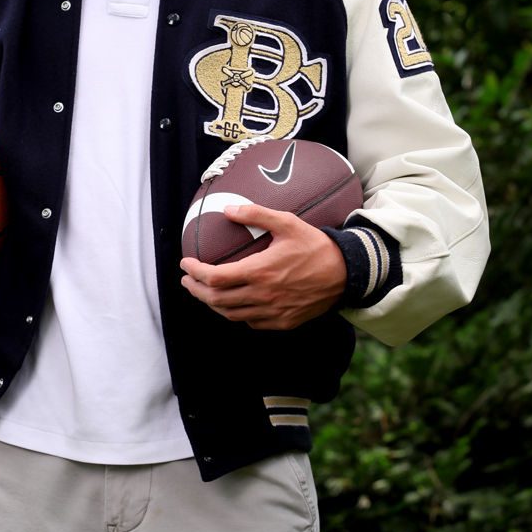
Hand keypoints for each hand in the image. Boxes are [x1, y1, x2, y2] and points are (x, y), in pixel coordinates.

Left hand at [180, 204, 346, 329]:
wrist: (346, 273)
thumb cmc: (315, 246)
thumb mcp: (287, 223)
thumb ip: (256, 214)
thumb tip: (228, 209)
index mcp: (260, 271)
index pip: (215, 277)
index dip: (195, 272)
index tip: (185, 264)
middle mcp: (263, 296)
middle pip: (216, 300)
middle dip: (196, 290)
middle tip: (187, 281)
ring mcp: (273, 312)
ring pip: (231, 315)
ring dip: (212, 304)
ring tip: (203, 293)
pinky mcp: (283, 322)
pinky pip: (251, 323)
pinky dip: (236, 314)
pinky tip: (233, 304)